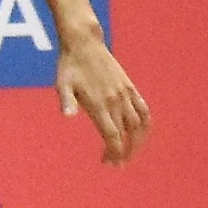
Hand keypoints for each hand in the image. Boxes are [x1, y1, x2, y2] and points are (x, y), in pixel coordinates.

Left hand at [55, 28, 149, 163]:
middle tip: (117, 164)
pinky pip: (143, 109)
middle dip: (125, 152)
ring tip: (130, 152)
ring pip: (139, 124)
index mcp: (99, 104)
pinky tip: (140, 134)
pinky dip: (145, 125)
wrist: (84, 43)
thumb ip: (66, 101)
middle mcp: (115, 100)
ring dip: (138, 142)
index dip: (114, 153)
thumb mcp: (62, 84)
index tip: (110, 163)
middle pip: (127, 134)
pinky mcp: (129, 87)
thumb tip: (67, 116)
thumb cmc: (69, 66)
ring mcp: (125, 93)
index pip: (112, 135)